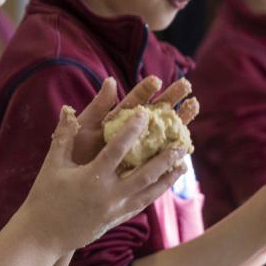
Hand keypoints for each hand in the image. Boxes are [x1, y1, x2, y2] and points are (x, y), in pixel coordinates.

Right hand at [21, 102, 186, 255]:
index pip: (117, 149)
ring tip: (183, 165)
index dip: (132, 129)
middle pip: (144, 174)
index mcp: (92, 178)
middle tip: (181, 143)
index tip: (146, 113)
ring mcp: (115, 211)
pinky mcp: (116, 221)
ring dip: (167, 178)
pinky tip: (165, 185)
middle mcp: (108, 195)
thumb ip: (64, 136)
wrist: (42, 235)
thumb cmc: (44, 197)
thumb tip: (68, 109)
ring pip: (148, 192)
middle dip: (164, 158)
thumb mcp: (52, 165)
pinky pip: (141, 205)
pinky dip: (155, 194)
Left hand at [71, 75, 196, 164]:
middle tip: (186, 86)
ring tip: (194, 105)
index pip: (134, 100)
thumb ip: (98, 107)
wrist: (71, 185)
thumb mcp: (85, 127)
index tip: (156, 80)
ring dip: (179, 119)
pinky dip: (174, 151)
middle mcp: (131, 130)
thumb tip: (110, 80)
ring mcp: (140, 148)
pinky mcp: (143, 167)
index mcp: (117, 118)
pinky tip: (188, 144)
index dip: (146, 89)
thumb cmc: (73, 153)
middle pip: (154, 111)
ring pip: (163, 131)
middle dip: (171, 98)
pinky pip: (161, 158)